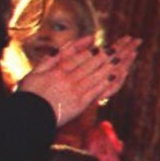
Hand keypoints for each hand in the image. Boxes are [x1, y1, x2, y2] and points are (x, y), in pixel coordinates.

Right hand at [15, 35, 138, 126]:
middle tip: (129, 43)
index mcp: (57, 70)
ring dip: (118, 62)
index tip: (110, 44)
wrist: (28, 117)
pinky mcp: (81, 103)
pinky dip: (110, 81)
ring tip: (131, 53)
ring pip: (100, 73)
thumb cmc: (31, 93)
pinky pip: (98, 89)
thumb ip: (55, 56)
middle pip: (96, 62)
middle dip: (114, 51)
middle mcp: (69, 79)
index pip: (82, 55)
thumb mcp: (36, 71)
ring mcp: (76, 91)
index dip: (98, 49)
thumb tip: (66, 49)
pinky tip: (120, 73)